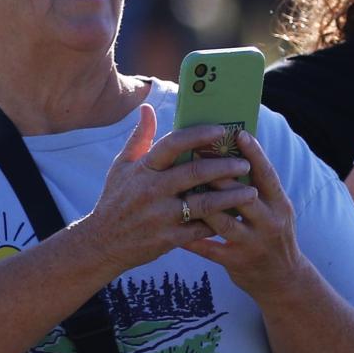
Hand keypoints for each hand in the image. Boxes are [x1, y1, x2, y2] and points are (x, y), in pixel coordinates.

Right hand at [76, 102, 255, 275]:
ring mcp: (161, 216)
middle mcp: (152, 190)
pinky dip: (220, 223)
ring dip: (231, 197)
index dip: (198, 135)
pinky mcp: (169, 239)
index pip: (172, 144)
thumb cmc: (114, 201)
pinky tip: (235, 217)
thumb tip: (147, 108)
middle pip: (195, 173)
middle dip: (225, 166)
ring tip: (251, 191)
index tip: (221, 130)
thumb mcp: (121, 167)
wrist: (102, 244)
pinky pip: (201, 229)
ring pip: (205, 203)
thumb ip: (139, 138)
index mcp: (143, 169)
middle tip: (245, 163)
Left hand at [177, 132, 308, 301]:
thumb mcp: (275, 209)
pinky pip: (208, 248)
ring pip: (223, 220)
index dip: (254, 154)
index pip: (267, 175)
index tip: (239, 133)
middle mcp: (270, 222)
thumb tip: (237, 151)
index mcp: (280, 204)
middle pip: (242, 195)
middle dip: (219, 175)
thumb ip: (258, 185)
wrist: (281, 279)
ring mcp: (253, 243)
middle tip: (198, 154)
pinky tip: (172, 226)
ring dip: (201, 203)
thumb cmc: (271, 233)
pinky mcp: (236, 261)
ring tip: (181, 187)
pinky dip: (190, 237)